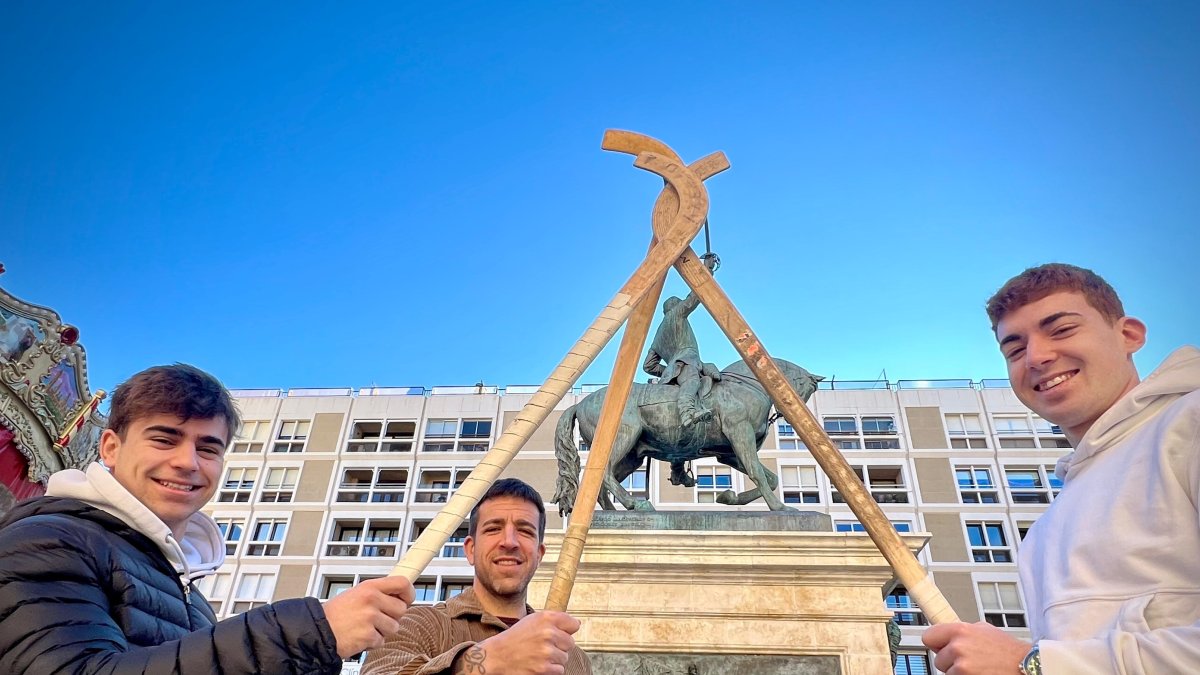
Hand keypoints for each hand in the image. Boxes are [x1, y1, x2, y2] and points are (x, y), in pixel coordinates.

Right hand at [322, 576, 414, 657]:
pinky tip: (360, 636)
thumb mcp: (355, 594)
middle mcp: (371, 599)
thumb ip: (376, 593)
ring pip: (394, 627)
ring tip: (366, 627)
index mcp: (369, 587)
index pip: (402, 583)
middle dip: (392, 616)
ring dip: (382, 631)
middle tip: (377, 618)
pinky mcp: (368, 635)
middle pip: (402, 609)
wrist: (318, 631)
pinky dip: (372, 642)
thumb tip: (398, 596)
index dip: (409, 592)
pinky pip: (382, 641)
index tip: (408, 598)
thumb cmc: (335, 614)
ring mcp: (370, 617)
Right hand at [454, 611, 579, 673]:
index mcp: (546, 618)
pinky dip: (550, 670)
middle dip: (560, 646)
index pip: (574, 624)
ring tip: (538, 656)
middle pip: (570, 643)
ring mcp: (547, 651)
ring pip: (565, 658)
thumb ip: (554, 620)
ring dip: (554, 659)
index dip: (567, 630)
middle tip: (543, 647)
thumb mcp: (533, 620)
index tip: (559, 634)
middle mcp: (548, 632)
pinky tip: (537, 664)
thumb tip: (577, 624)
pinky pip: (559, 670)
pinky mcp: (544, 668)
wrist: (497, 656)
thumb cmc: (516, 638)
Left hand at [922, 621, 1030, 674]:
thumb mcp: (984, 630)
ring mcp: (962, 667)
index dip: (936, 643)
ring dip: (959, 672)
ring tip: (978, 668)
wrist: (1027, 667)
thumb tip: (948, 632)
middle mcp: (958, 647)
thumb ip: (963, 631)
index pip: (929, 636)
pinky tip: (979, 674)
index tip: (941, 647)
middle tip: (969, 661)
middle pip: (938, 659)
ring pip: (947, 673)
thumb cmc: (1009, 651)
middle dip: (950, 661)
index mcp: (960, 630)